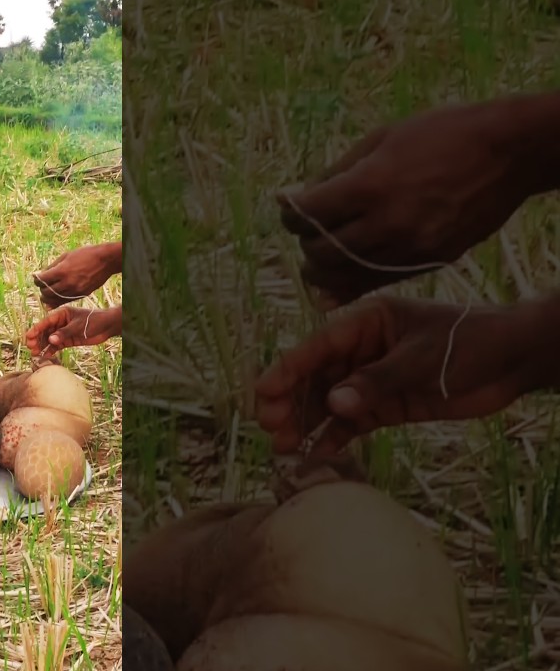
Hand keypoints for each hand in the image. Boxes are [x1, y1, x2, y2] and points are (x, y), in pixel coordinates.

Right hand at [25, 305, 120, 357]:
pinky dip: (51, 350)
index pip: (45, 322)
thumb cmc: (94, 321)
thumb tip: (50, 340)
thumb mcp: (78, 326)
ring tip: (35, 354)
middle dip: (37, 339)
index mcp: (61, 314)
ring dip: (42, 346)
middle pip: (45, 331)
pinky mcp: (68, 340)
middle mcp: (60, 323)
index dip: (36, 329)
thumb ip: (64, 333)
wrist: (107, 327)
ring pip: (49, 339)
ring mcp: (63, 332)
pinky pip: (56, 345)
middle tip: (31, 347)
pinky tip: (45, 356)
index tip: (28, 337)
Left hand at [33, 242, 119, 308]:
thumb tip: (40, 274)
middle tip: (41, 285)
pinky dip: (57, 301)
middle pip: (46, 292)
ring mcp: (75, 290)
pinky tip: (54, 299)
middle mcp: (67, 283)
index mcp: (62, 271)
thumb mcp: (66, 256)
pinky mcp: (81, 295)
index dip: (37, 279)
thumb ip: (52, 266)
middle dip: (41, 289)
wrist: (105, 260)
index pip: (42, 280)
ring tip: (46, 293)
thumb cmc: (85, 254)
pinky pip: (65, 301)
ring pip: (54, 299)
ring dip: (48, 297)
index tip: (36, 277)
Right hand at [253, 296, 551, 458]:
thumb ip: (377, 381)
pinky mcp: (387, 405)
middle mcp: (361, 350)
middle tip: (270, 426)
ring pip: (328, 402)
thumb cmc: (470, 343)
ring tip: (283, 446)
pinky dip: (334, 437)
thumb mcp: (422, 359)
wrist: (514, 361)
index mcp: (365, 323)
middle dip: (291, 401)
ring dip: (305, 423)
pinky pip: (352, 422)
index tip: (263, 392)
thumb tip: (333, 405)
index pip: (316, 346)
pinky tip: (316, 454)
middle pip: (315, 377)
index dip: (287, 369)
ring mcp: (372, 379)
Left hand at [278, 101, 542, 309]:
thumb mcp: (379, 140)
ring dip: (322, 266)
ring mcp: (409, 247)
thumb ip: (335, 173)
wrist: (508, 152)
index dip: (290, 211)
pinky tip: (335, 281)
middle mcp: (387, 223)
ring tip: (319, 255)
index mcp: (369, 186)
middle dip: (305, 239)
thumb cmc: (441, 135)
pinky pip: (376, 282)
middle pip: (320, 249)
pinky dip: (349, 284)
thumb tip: (296, 199)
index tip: (288, 205)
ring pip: (343, 273)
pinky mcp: (428, 261)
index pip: (308, 213)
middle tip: (306, 229)